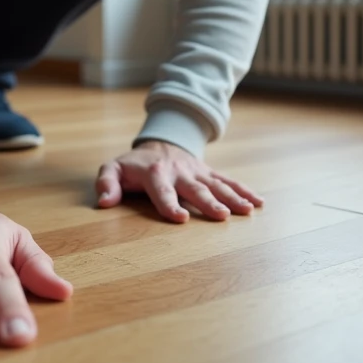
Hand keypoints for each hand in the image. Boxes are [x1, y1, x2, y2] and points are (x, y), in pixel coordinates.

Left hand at [95, 139, 264, 222]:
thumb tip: (104, 202)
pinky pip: (228, 181)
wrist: (159, 144)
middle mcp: (179, 171)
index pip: (162, 189)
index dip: (169, 204)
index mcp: (154, 172)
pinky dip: (244, 190)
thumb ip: (106, 183)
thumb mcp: (113, 169)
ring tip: (248, 210)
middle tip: (222, 216)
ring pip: (216, 185)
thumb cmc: (133, 165)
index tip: (180, 218)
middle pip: (195, 188)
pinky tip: (258, 202)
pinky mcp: (209, 174)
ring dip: (232, 197)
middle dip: (209, 202)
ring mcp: (197, 172)